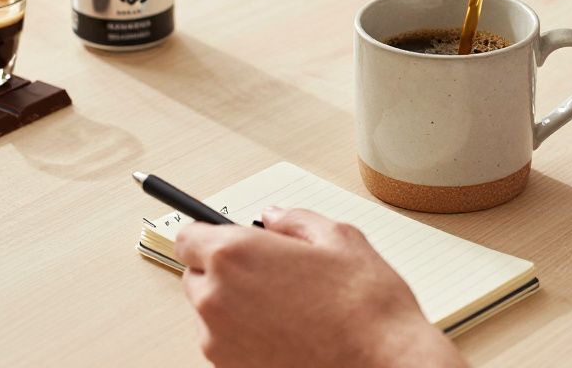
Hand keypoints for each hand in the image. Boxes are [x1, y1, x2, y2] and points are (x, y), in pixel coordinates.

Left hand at [175, 207, 465, 367]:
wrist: (383, 364)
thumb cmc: (365, 306)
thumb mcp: (340, 238)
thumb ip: (295, 220)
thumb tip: (275, 218)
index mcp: (235, 255)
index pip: (187, 237)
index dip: (209, 234)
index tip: (225, 237)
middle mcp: (217, 299)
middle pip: (195, 276)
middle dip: (223, 270)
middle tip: (269, 272)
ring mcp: (220, 342)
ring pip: (211, 313)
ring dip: (234, 306)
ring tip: (287, 307)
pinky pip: (226, 345)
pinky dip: (246, 337)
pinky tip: (288, 332)